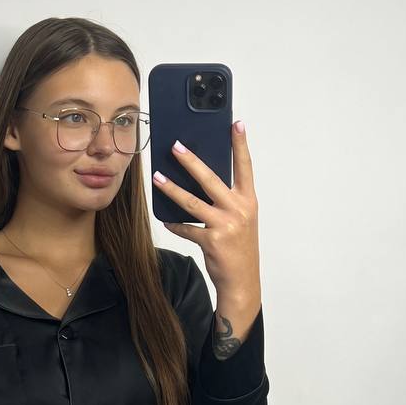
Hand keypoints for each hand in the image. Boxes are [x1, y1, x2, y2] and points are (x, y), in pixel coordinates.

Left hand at [153, 120, 259, 304]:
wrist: (242, 280)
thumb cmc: (239, 248)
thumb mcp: (240, 219)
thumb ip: (227, 200)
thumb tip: (201, 180)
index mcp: (248, 201)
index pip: (245, 167)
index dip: (240, 144)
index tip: (235, 123)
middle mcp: (239, 210)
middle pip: (211, 179)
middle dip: (191, 161)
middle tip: (175, 146)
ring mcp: (225, 225)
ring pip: (192, 202)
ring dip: (171, 189)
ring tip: (157, 178)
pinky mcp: (211, 241)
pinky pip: (186, 228)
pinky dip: (175, 224)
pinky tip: (166, 220)